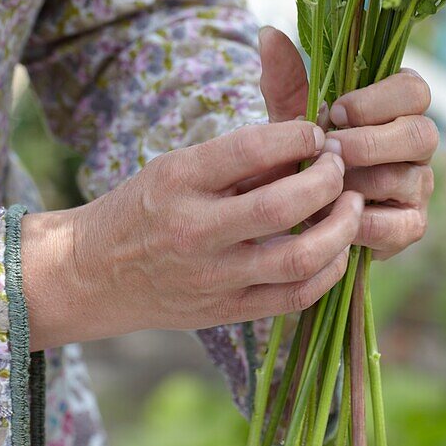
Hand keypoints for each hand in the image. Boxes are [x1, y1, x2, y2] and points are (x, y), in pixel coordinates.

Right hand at [21, 120, 363, 349]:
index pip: (252, 148)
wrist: (93, 274)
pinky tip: (337, 249)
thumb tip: (308, 139)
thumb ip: (239, 158)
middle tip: (340, 166)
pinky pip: (295, 297)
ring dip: (341, 228)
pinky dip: (329, 271)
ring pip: (300, 258)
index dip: (298, 135)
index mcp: (180, 180)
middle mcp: (196, 230)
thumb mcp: (177, 167)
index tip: (316, 132)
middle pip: (284, 205)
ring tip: (352, 205)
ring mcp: (213, 277)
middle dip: (328, 180)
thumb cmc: (145, 208)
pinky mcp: (225, 312)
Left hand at [259, 27, 437, 259]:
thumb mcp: (290, 114)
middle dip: (373, 143)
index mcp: (397, 104)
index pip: (414, 90)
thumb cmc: (301, 149)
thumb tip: (267, 33)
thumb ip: (284, 77)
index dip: (380, 101)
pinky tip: (335, 218)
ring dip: (364, 182)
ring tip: (323, 186)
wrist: (296, 205)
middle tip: (330, 151)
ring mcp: (419, 183)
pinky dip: (369, 223)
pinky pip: (406, 225)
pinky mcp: (412, 224)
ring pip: (413, 179)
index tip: (336, 111)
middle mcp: (416, 141)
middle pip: (423, 133)